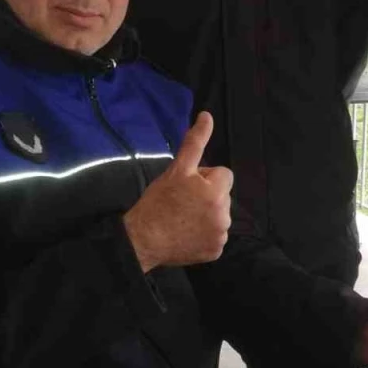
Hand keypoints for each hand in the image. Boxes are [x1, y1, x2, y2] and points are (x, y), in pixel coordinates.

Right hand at [122, 112, 232, 272]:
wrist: (143, 240)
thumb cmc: (158, 201)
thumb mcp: (176, 169)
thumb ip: (195, 141)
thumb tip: (208, 116)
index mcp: (216, 192)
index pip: (223, 174)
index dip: (205, 177)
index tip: (187, 186)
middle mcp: (224, 214)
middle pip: (223, 195)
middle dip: (208, 195)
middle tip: (184, 202)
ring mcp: (221, 235)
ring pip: (220, 215)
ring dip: (208, 214)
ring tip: (184, 218)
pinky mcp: (216, 251)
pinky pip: (217, 236)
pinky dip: (206, 234)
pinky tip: (188, 234)